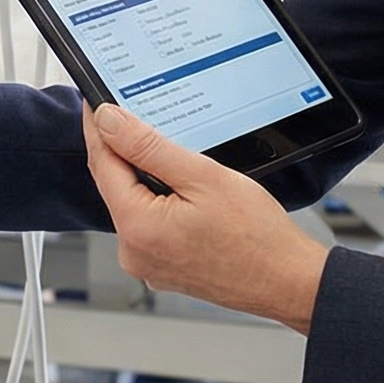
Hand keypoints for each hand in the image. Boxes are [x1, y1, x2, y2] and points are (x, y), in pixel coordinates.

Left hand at [82, 102, 329, 332]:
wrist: (286, 281)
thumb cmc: (257, 237)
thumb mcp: (203, 176)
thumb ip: (148, 147)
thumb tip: (109, 122)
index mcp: (137, 227)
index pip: (102, 162)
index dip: (98, 127)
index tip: (97, 101)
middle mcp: (133, 251)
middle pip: (114, 184)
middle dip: (122, 149)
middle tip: (131, 113)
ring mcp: (147, 263)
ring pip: (132, 202)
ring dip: (143, 175)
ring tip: (167, 150)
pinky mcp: (161, 267)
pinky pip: (148, 222)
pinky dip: (156, 200)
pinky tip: (179, 186)